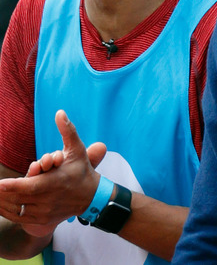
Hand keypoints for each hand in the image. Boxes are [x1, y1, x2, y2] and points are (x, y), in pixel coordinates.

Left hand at [0, 110, 106, 236]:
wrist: (91, 197)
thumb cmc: (82, 171)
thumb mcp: (77, 150)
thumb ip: (67, 131)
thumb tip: (59, 112)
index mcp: (56, 181)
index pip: (30, 186)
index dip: (13, 186)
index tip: (0, 183)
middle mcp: (50, 199)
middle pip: (18, 198)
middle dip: (2, 193)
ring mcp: (45, 211)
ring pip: (16, 208)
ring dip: (2, 202)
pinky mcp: (43, 220)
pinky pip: (19, 217)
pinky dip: (7, 211)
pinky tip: (0, 203)